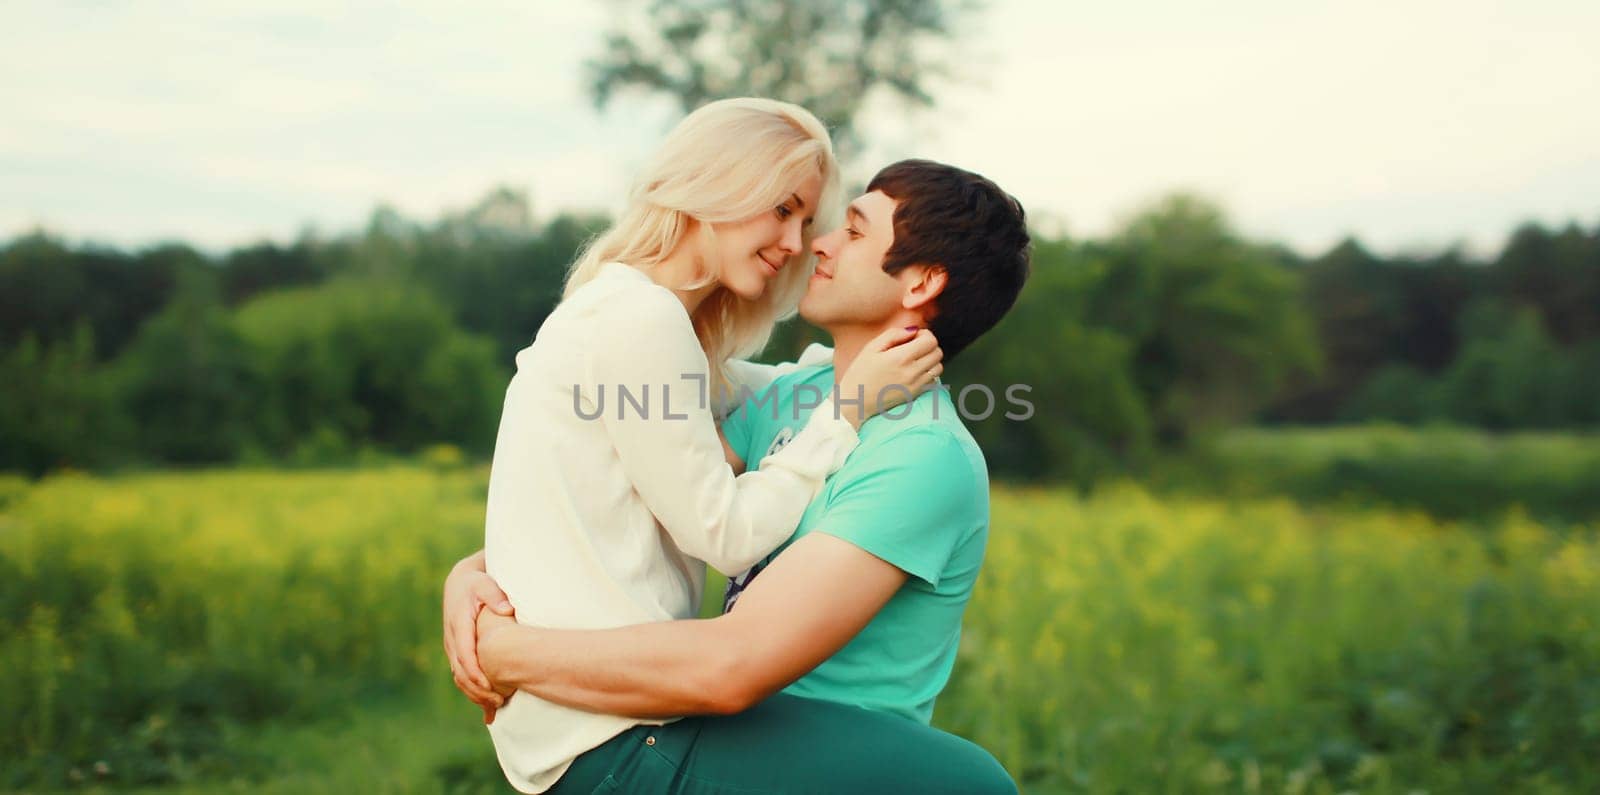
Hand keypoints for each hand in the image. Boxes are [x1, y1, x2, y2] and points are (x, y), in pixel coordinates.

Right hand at [442, 553, 514, 721]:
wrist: (460, 583)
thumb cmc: (478, 583)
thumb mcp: (486, 584)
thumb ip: (496, 595)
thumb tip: (507, 609)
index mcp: (459, 624)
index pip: (465, 654)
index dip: (476, 673)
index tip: (490, 688)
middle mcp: (452, 638)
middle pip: (460, 671)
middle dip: (477, 690)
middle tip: (498, 703)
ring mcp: (451, 646)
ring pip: (458, 676)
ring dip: (473, 694)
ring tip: (494, 709)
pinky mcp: (455, 651)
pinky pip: (460, 674)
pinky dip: (470, 690)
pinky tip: (484, 705)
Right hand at [835, 327, 943, 428]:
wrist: (855, 401)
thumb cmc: (860, 373)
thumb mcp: (871, 347)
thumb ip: (894, 334)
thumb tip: (913, 330)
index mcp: (900, 357)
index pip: (930, 341)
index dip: (924, 334)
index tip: (914, 337)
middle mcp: (911, 372)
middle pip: (937, 352)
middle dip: (929, 346)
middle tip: (915, 347)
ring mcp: (915, 385)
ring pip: (938, 367)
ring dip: (931, 360)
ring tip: (915, 360)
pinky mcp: (915, 395)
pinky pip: (933, 380)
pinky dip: (928, 373)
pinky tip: (914, 372)